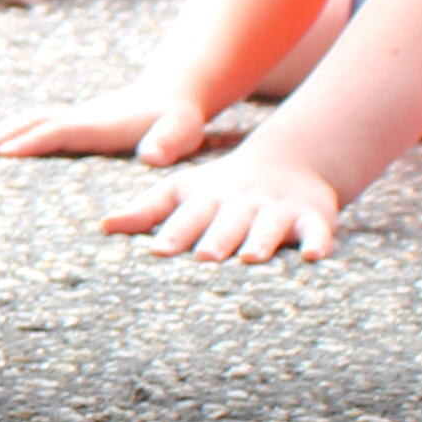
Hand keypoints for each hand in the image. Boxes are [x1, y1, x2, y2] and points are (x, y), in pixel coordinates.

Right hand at [0, 82, 217, 167]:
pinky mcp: (75, 124)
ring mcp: (76, 119)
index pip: (60, 132)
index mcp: (99, 124)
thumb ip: (167, 143)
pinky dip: (13, 133)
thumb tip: (150, 157)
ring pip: (33, 121)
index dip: (32, 141)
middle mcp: (81, 118)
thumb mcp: (181, 131)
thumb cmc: (177, 121)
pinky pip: (38, 126)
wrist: (173, 96)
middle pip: (36, 122)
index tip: (3, 152)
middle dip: (4, 134)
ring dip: (2, 132)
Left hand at [106, 149, 344, 263]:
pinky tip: (315, 256)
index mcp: (210, 198)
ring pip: (269, 225)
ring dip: (261, 240)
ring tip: (251, 259)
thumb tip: (103, 227)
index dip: (175, 231)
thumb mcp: (184, 192)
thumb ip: (147, 211)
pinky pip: (317, 229)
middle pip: (228, 221)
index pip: (189, 215)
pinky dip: (318, 242)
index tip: (158, 251)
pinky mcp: (313, 217)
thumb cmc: (222, 189)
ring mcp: (278, 209)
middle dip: (217, 238)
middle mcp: (243, 203)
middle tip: (204, 258)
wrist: (288, 162)